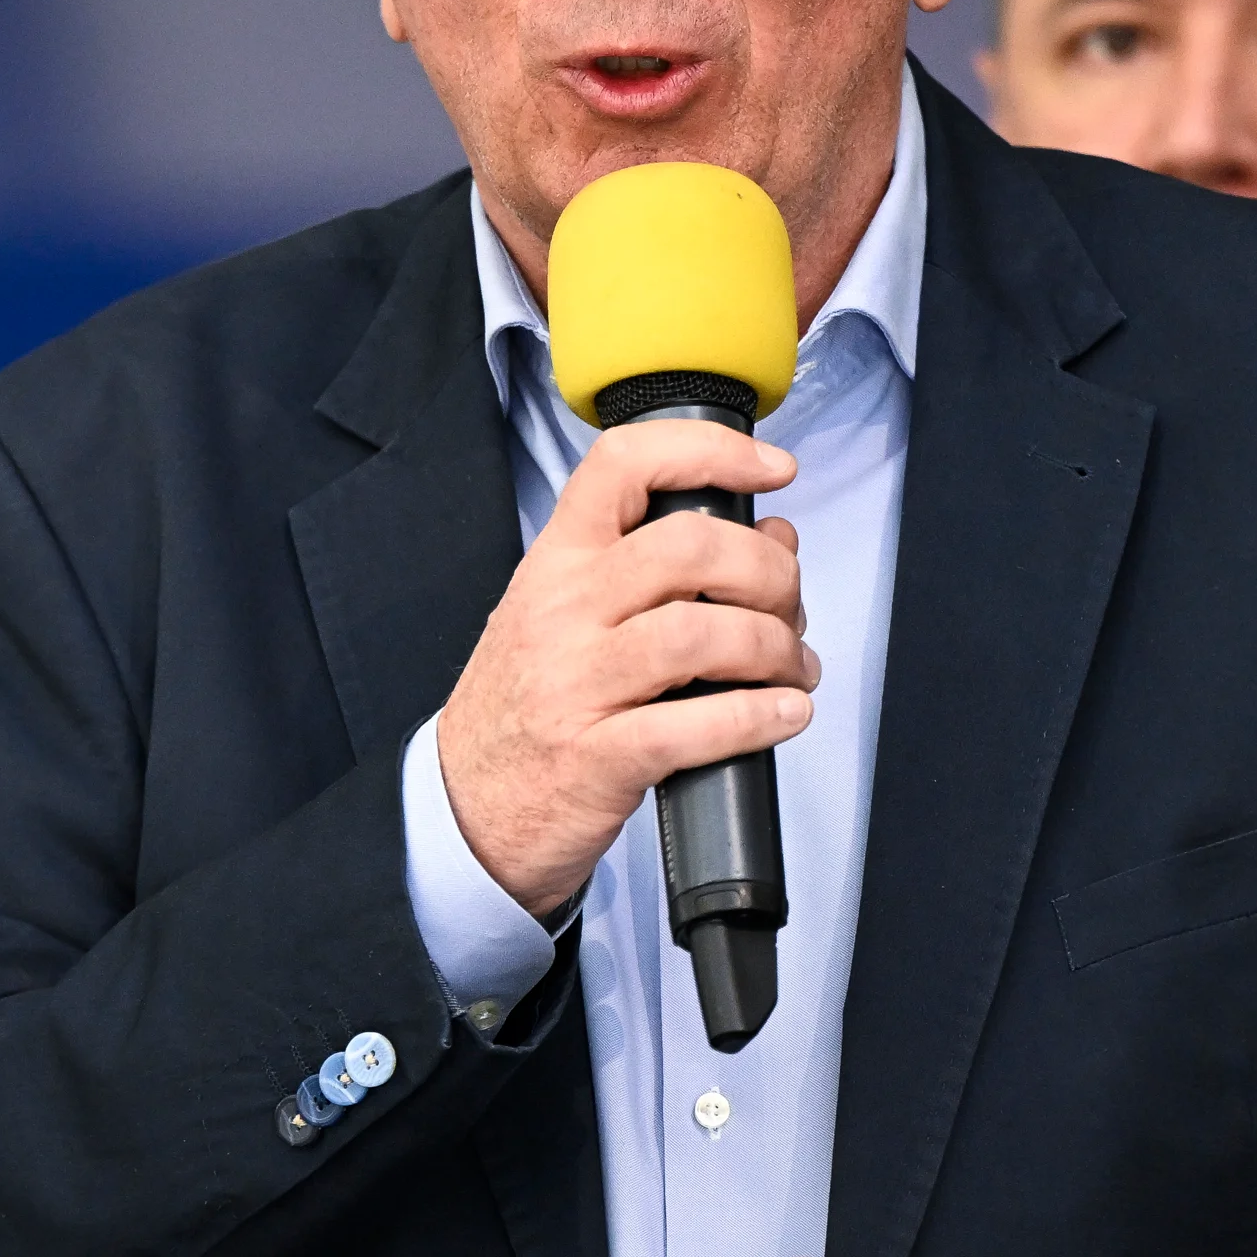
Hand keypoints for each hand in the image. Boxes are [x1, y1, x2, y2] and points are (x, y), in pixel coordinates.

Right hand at [437, 419, 814, 914]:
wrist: (464, 805)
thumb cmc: (527, 706)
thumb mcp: (569, 616)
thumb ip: (659, 572)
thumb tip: (773, 539)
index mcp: (556, 562)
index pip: (625, 465)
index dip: (711, 451)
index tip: (771, 469)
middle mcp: (563, 611)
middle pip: (687, 548)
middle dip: (767, 571)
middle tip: (788, 604)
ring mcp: (576, 684)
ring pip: (699, 633)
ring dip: (773, 648)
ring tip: (791, 668)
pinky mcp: (597, 758)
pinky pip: (694, 727)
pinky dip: (758, 717)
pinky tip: (783, 714)